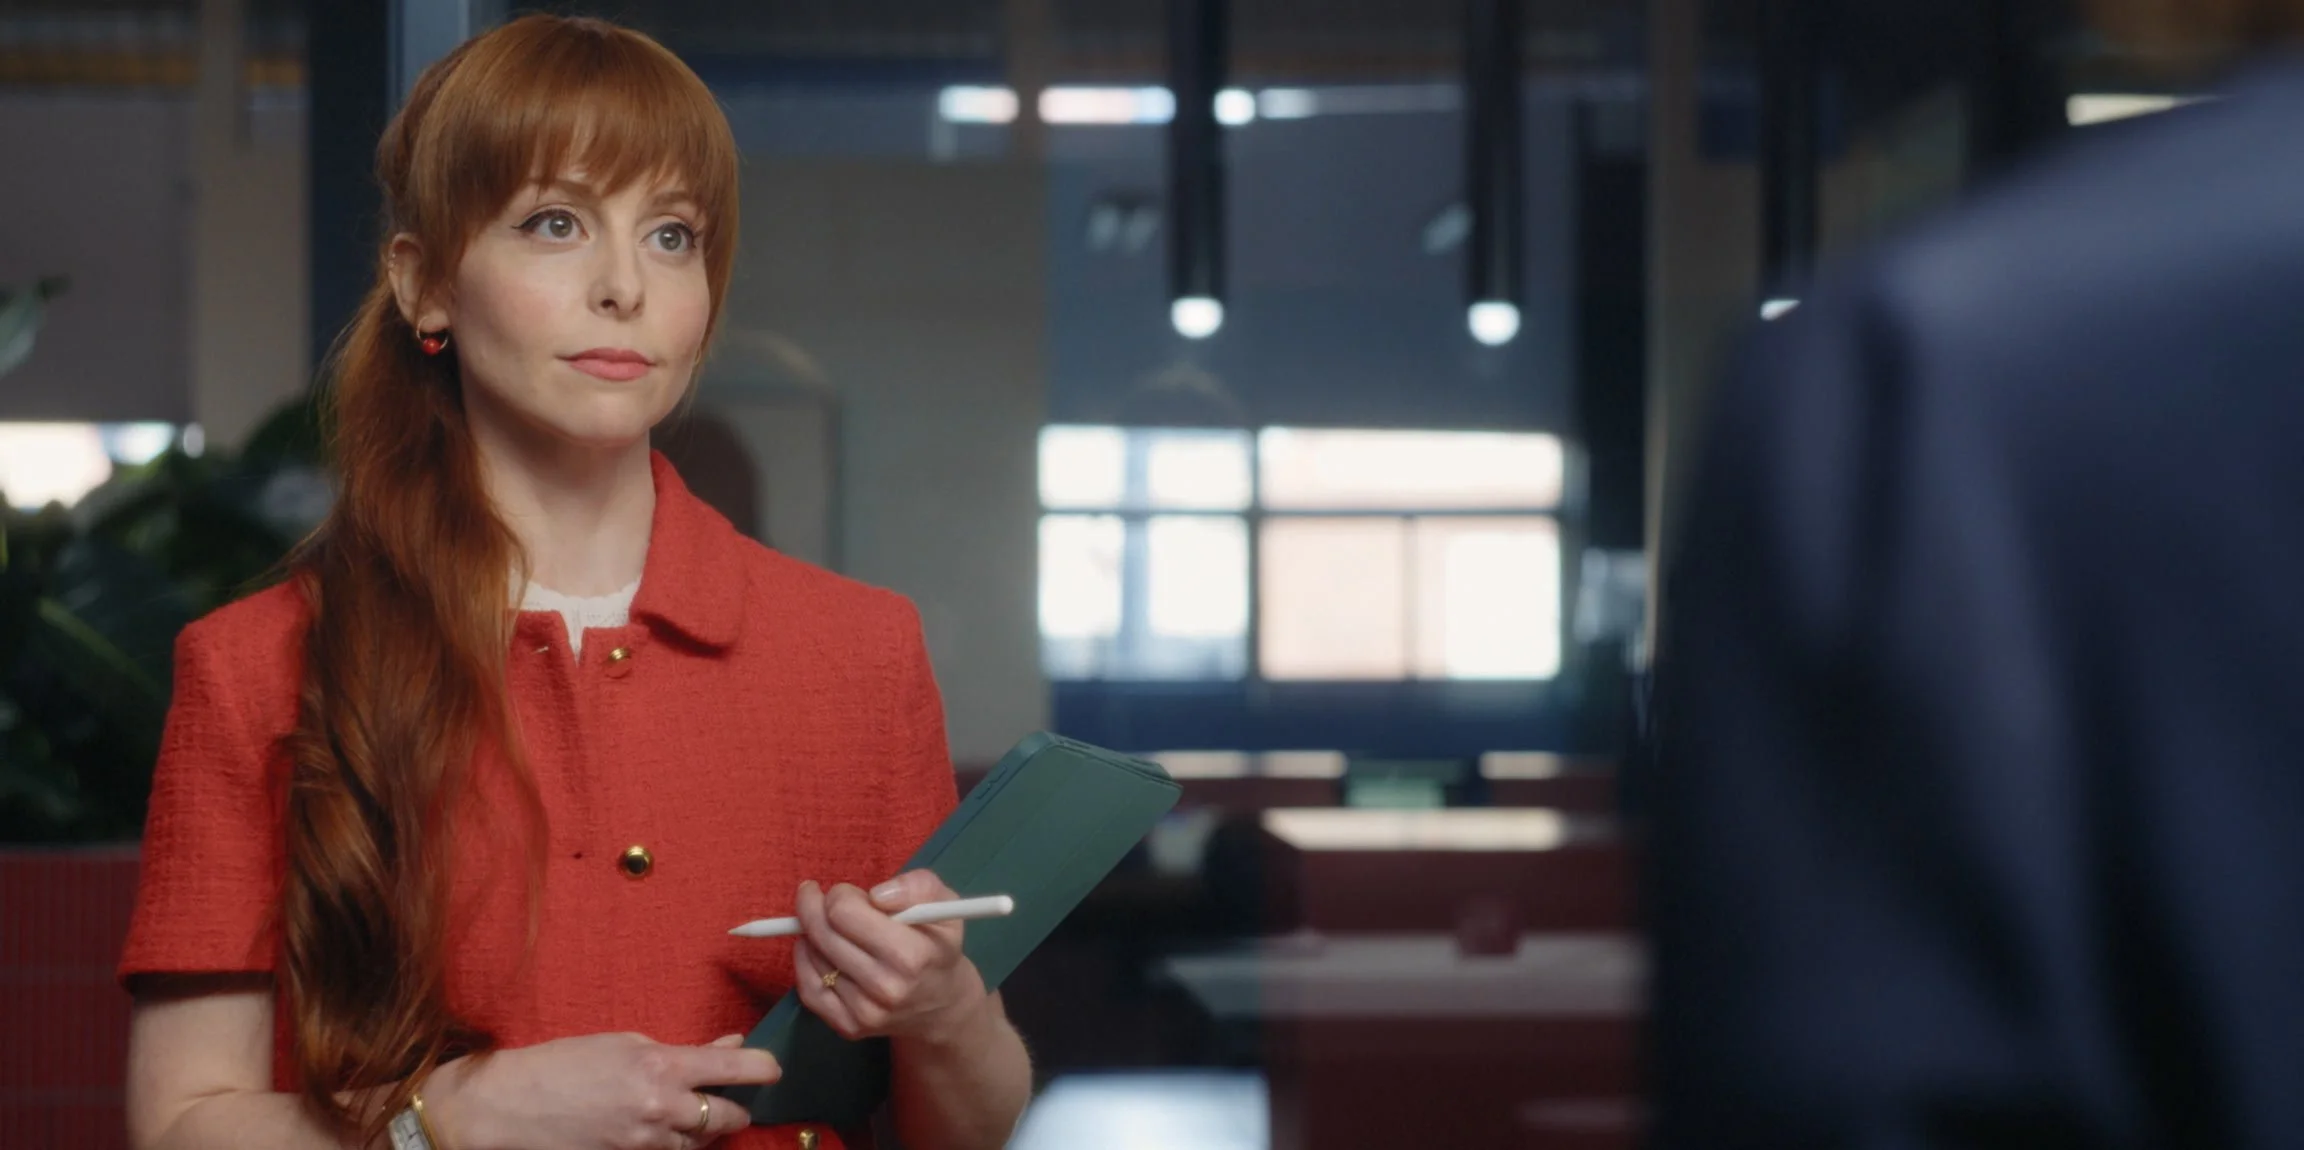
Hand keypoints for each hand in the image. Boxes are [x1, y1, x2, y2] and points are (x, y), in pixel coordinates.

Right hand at [429, 1031, 776, 1149]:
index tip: (773, 1068)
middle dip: (737, 1105)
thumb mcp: (624, 1043)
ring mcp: (646, 1143)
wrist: (509, 1108)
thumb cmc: (562, 1064)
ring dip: (707, 1127)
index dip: (764, 1069)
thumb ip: (681, 1050)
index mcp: (661, 1068)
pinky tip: (665, 1127)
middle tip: (730, 1092)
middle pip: (729, 1116)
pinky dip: (677, 1142)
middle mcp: (660, 1109)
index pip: (736, 1069)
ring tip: (691, 1108)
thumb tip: (729, 1046)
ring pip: (703, 1142)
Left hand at [792, 871, 991, 1045]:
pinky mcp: (848, 1027)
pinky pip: (808, 988)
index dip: (840, 894)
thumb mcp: (945, 905)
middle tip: (817, 897)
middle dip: (815, 907)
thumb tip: (876, 896)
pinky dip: (805, 962)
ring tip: (827, 925)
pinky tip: (815, 948)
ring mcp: (865, 1012)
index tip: (849, 893)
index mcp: (911, 955)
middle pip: (822, 933)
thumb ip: (918, 886)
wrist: (940, 1005)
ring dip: (813, 934)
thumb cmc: (938, 946)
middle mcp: (886, 988)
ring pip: (813, 957)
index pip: (844, 912)